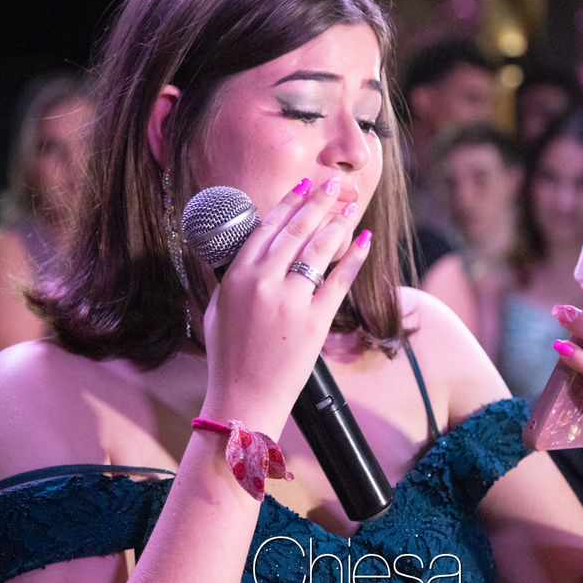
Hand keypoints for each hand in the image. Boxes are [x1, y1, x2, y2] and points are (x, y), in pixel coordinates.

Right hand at [201, 178, 371, 434]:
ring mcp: (291, 301)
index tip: (305, 184)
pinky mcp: (315, 322)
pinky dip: (354, 258)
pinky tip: (364, 241)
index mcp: (237, 276)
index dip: (289, 202)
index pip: (267, 227)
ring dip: (338, 223)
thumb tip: (250, 250)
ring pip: (319, 250)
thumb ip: (233, 277)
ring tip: (351, 204)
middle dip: (318, 202)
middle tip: (334, 183)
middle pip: (297, 230)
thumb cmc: (228, 356)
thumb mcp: (218, 308)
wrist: (243, 399)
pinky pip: (339, 282)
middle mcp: (264, 283)